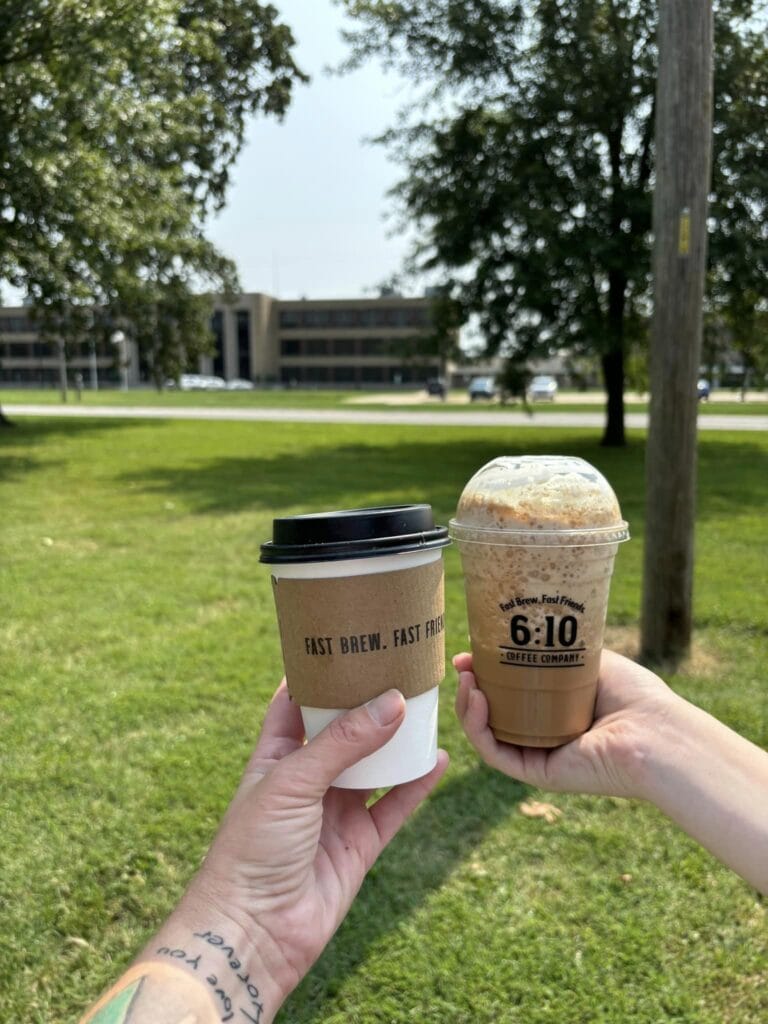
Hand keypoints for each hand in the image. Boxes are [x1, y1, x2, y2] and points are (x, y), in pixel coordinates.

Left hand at [160, 683, 447, 1018]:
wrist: (253, 932)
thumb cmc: (251, 849)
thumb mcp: (292, 781)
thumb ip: (344, 742)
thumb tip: (392, 702)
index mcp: (274, 756)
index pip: (295, 703)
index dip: (316, 674)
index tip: (344, 641)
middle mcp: (305, 780)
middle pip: (343, 731)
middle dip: (367, 702)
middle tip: (398, 667)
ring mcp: (333, 812)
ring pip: (373, 765)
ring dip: (396, 740)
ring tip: (426, 705)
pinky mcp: (358, 845)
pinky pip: (393, 806)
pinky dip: (415, 784)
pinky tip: (437, 759)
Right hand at [454, 649, 676, 798]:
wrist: (656, 733)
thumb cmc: (635, 695)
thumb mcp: (587, 656)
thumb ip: (551, 647)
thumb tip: (509, 633)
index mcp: (556, 710)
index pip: (509, 694)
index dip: (484, 674)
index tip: (468, 654)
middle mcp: (545, 734)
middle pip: (492, 714)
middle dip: (470, 688)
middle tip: (462, 665)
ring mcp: (540, 755)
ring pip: (487, 734)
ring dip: (467, 707)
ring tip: (466, 680)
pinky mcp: (537, 773)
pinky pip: (495, 753)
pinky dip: (477, 728)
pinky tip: (476, 699)